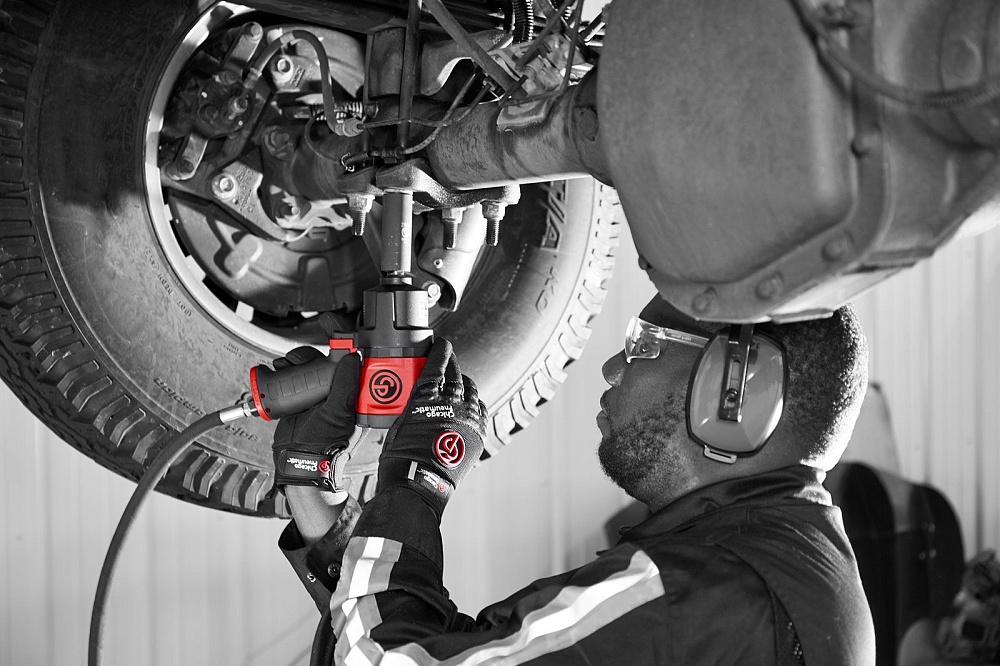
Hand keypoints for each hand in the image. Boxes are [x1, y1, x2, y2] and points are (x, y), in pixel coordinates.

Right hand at [271, 347, 360, 495]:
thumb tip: (352, 358)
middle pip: (323, 363)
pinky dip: (284, 372)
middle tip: (297, 360)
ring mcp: (316, 396)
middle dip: (308, 357)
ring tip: (285, 365)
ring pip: (307, 368)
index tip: (329, 345)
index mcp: (352, 396)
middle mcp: (335, 394)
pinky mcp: (299, 399)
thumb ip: (346, 386)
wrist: (297, 462)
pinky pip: (293, 379)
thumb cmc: (324, 447)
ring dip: (294, 362)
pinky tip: (278, 371)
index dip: (338, 352)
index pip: (347, 365)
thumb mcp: (338, 414)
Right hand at [375, 338, 487, 516]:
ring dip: (465, 383)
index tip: (443, 344)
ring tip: (459, 382)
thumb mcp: (396, 423)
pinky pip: (481, 409)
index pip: (438, 364)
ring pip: (471, 390)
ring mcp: (467, 418)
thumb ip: (411, 405)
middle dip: (452, 364)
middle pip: (456, 374)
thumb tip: (417, 396)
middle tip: (448, 360)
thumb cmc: (401, 459)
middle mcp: (450, 403)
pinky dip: (475, 403)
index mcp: (426, 398)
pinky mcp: (477, 433)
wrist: (419, 485)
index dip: (441, 351)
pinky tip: (470, 403)